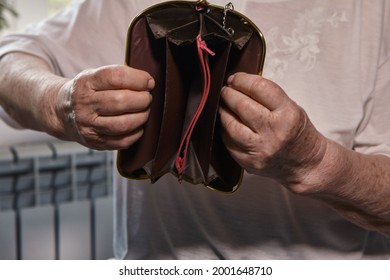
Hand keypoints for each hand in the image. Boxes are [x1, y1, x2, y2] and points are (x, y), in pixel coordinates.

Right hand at [57, 65, 153, 149]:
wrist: (62, 112)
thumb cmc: (88, 91)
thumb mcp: (94, 76)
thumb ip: (118, 76)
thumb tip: (149, 82)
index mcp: (86, 83)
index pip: (115, 77)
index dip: (138, 79)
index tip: (149, 82)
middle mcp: (84, 105)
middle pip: (121, 101)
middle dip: (142, 99)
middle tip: (148, 98)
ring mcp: (89, 126)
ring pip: (123, 124)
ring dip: (142, 117)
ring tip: (145, 111)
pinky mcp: (95, 142)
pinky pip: (123, 141)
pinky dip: (137, 133)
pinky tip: (138, 125)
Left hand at [219, 72, 326, 188]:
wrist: (305, 164)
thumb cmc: (297, 132)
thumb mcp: (292, 108)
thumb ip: (267, 96)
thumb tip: (239, 84)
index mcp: (288, 114)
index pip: (260, 88)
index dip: (243, 80)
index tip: (235, 78)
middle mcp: (274, 132)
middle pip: (242, 106)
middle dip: (229, 94)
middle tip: (226, 90)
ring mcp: (260, 149)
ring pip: (231, 126)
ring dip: (223, 112)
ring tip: (223, 105)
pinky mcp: (249, 162)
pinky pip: (229, 142)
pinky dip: (225, 130)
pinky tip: (227, 124)